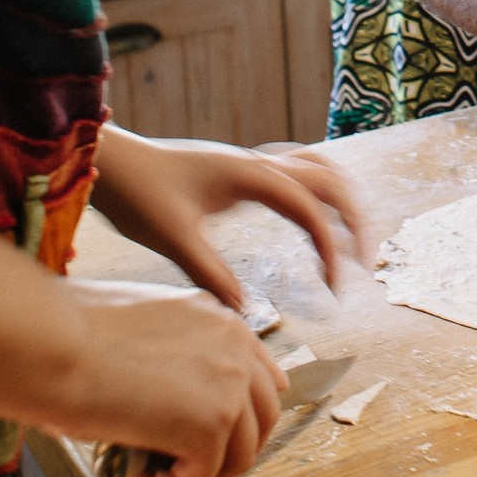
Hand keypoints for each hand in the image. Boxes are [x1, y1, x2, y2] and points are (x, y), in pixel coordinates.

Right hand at [52, 278, 283, 476]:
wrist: (48, 342)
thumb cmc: (67, 331)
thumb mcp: (136, 328)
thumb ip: (167, 355)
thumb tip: (162, 397)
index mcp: (215, 317)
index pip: (260, 372)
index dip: (240, 411)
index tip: (216, 435)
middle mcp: (233, 344)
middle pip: (264, 416)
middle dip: (228, 449)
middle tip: (182, 464)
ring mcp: (228, 384)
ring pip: (241, 454)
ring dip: (198, 473)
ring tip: (153, 473)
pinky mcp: (211, 424)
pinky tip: (137, 475)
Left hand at [91, 127, 369, 308]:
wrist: (110, 162)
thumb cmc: (136, 195)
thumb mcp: (172, 240)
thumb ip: (211, 274)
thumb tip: (246, 313)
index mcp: (248, 176)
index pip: (309, 209)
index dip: (331, 247)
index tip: (336, 286)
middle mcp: (257, 163)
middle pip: (330, 180)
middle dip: (354, 218)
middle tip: (365, 261)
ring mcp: (250, 163)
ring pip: (318, 168)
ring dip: (341, 200)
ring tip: (352, 238)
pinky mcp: (240, 170)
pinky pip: (296, 170)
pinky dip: (316, 193)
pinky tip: (312, 219)